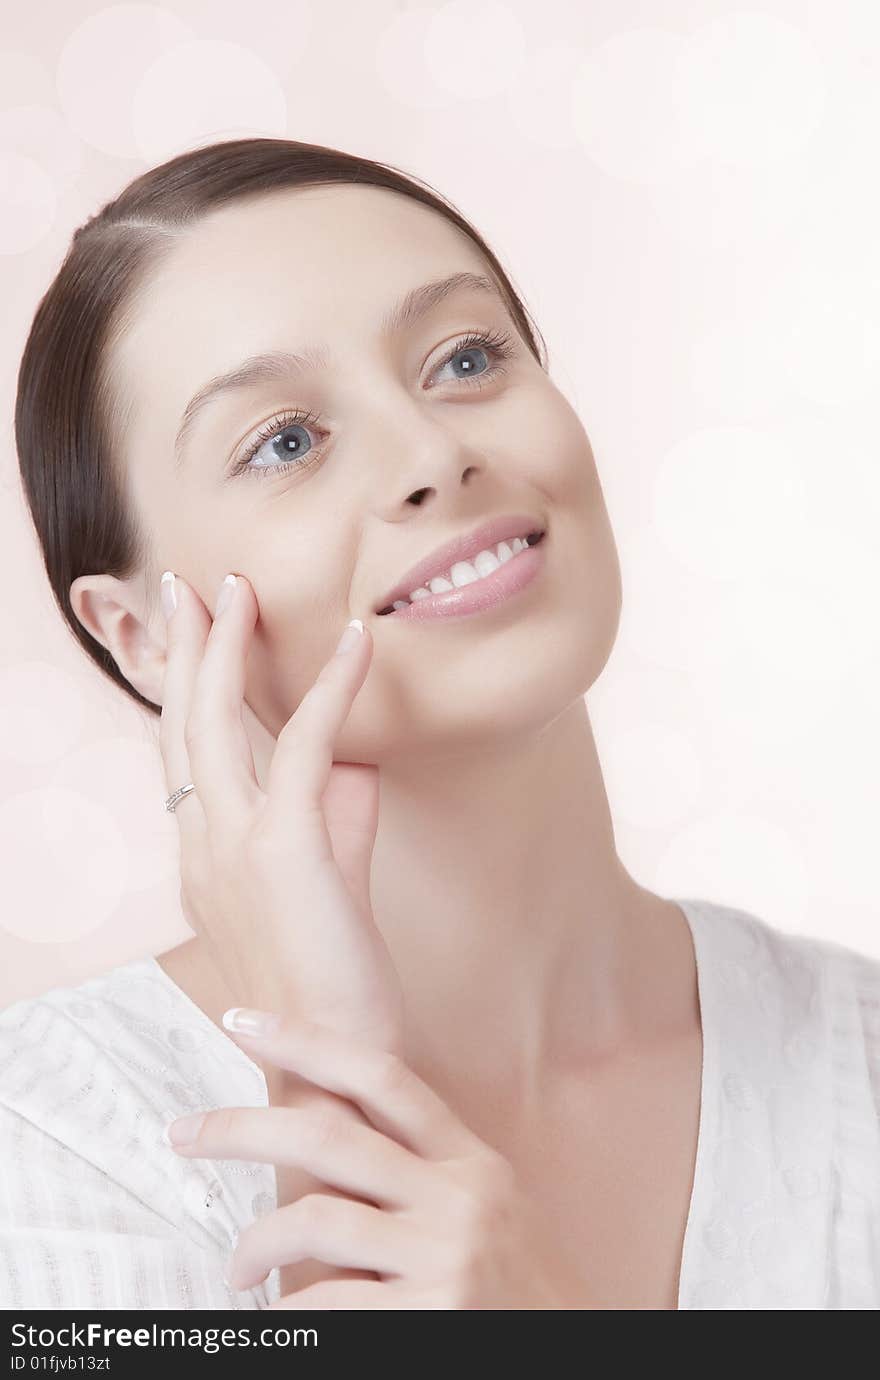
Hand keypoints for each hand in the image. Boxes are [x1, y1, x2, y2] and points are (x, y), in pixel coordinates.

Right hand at [158, 571, 403, 1053]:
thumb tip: (356, 760)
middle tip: (190, 584)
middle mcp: (202, 847)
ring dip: (227, 646)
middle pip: (179, 725)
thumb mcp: (333, 882)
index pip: (184, 755)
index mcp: (204, 858)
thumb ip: (339, 819)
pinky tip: (359, 641)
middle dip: (185, 648)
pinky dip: (333, 687)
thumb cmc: (332, 983)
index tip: (198, 631)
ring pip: (213, 723)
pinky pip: (302, 747)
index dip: (187, 689)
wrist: (334, 1069)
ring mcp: (232, 848)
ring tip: (240, 588)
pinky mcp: (282, 851)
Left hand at [165, 1013, 586, 1309]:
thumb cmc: (524, 1292)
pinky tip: (279, 1321)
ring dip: (256, 1241)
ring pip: (316, 1218)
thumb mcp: (491, 1212)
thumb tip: (332, 1150)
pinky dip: (290, 1313)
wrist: (589, 1356)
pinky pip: (328, 1303)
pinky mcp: (432, 1316)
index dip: (308, 1040)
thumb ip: (428, 1175)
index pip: (381, 1076)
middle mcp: (459, 1196)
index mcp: (471, 1161)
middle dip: (242, 1126)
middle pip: (328, 1133)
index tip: (244, 1019)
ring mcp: (445, 1255)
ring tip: (236, 1271)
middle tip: (183, 1133)